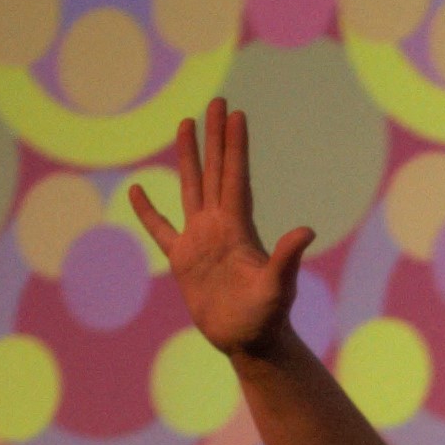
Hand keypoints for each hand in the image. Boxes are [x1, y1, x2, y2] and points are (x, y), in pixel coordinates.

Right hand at [129, 100, 312, 360]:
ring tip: (185, 124)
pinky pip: (161, 229)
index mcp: (238, 227)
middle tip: (217, 102)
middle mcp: (219, 225)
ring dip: (189, 157)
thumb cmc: (267, 317)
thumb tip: (306, 231)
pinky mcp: (184, 260)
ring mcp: (200, 240)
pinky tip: (137, 190)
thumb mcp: (278, 287)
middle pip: (215, 171)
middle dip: (216, 137)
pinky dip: (148, 211)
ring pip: (192, 187)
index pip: (235, 177)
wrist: (249, 342)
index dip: (235, 147)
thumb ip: (287, 258)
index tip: (236, 114)